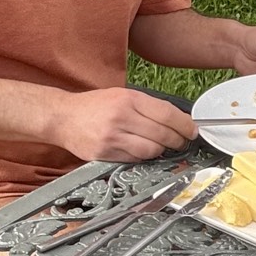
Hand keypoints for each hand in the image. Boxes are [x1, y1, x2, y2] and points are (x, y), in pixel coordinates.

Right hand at [49, 87, 195, 162]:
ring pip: (151, 150)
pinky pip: (135, 159)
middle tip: (182, 142)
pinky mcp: (105, 154)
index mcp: (129, 99)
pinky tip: (141, 151)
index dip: (185, 124)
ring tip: (162, 147)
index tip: (193, 130)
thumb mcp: (121, 95)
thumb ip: (147, 106)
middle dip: (178, 140)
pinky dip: (143, 157)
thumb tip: (177, 119)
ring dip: (161, 151)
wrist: (62, 117)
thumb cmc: (94, 106)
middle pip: (162, 134)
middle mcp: (122, 117)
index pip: (167, 113)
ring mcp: (113, 137)